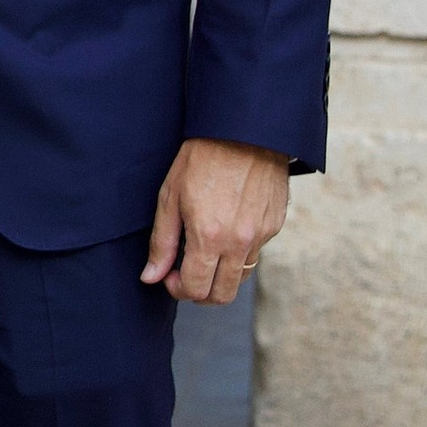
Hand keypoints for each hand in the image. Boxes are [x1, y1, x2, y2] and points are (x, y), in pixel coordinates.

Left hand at [142, 138, 289, 304]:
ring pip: (240, 276)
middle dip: (200, 293)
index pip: (196, 289)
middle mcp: (240, 242)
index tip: (170, 275)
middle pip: (222, 295)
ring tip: (205, 251)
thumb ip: (162, 243)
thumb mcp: (170, 197)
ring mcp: (261, 235)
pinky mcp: (275, 225)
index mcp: (210, 237)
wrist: (244, 131)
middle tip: (186, 274)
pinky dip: (238, 252)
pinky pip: (255, 253)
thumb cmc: (201, 159)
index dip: (178, 290)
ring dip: (220, 274)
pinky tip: (225, 229)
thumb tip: (151, 277)